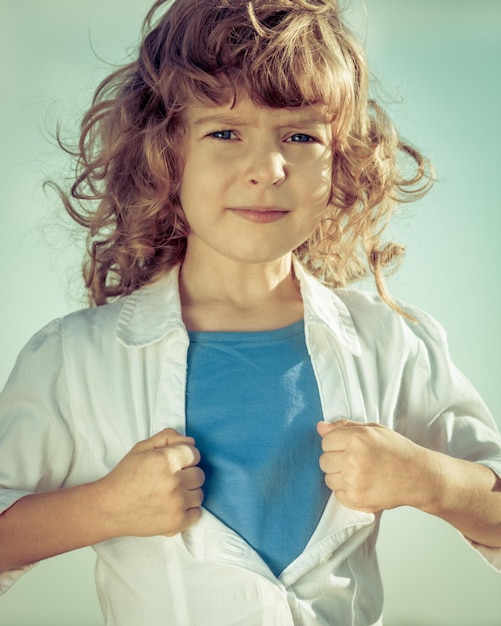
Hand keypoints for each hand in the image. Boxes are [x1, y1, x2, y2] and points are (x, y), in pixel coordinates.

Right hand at [96, 428, 204, 537]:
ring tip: (170, 493)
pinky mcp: (176, 522)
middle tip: (170, 479)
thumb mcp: (142, 448)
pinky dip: (187, 511)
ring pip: (199, 494)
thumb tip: (191, 441)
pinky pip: (197, 513)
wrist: (109, 508)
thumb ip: (167, 438)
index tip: (174, 464)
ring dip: (188, 493)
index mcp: (166, 460)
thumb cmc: (125, 476)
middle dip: (187, 474)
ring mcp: (176, 503)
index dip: (185, 458)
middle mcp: (174, 481)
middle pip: (199, 474)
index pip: (194, 454)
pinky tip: (173, 507)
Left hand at [317, 420, 437, 512]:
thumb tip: (320, 427)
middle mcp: (353, 460)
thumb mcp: (373, 429)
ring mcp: (354, 482)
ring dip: (339, 476)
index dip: (336, 443)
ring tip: (360, 472)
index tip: (348, 446)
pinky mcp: (356, 500)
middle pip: (324, 460)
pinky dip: (346, 491)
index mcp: (356, 438)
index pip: (325, 440)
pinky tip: (362, 484)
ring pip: (328, 478)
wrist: (419, 476)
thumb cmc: (397, 450)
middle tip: (355, 460)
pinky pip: (337, 494)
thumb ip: (344, 426)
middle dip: (336, 459)